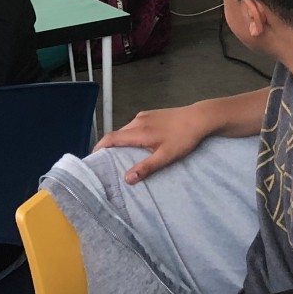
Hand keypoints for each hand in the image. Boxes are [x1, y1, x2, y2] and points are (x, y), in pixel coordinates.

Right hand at [95, 104, 210, 183]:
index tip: (92, 160)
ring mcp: (145, 115)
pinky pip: (134, 126)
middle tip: (105, 163)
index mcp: (138, 131)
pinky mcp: (152, 114)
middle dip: (108, 147)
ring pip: (126, 130)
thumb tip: (126, 178)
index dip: (99, 148)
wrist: (200, 118)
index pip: (111, 138)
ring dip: (120, 142)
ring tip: (119, 157)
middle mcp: (138, 120)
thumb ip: (146, 167)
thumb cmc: (184, 137)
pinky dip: (129, 136)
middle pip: (117, 134)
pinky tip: (136, 145)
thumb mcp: (166, 156)